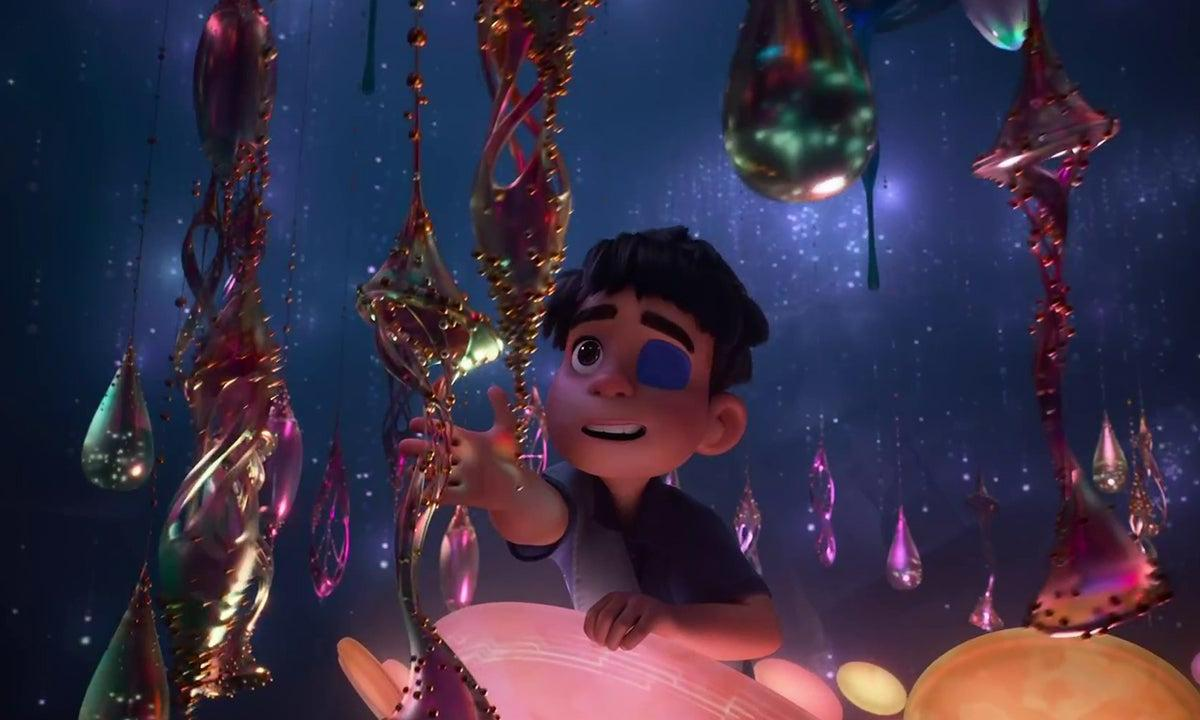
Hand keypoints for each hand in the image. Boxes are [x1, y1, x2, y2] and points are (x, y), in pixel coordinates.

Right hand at [396, 386, 525, 510]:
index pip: (444, 431)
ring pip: (438, 472)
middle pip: (436, 451)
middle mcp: (460, 458)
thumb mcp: (506, 430)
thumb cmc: (509, 457)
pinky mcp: (464, 495)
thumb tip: (493, 386)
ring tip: (411, 469)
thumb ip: (500, 408)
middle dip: (419, 448)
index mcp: (466, 441)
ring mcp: (460, 477)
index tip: (413, 423)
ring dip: (424, 471)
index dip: (429, 427)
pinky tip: (421, 494)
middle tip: (403, 446)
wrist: (518, 486)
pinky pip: (446, 495)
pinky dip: (434, 495)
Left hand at [583, 592, 671, 650]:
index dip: (591, 630)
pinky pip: (636, 632)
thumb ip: (607, 623)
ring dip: (613, 642)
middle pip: (605, 618)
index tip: (596, 642)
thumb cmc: (642, 623)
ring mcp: (642, 603)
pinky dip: (628, 643)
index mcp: (615, 596)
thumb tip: (591, 637)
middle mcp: (627, 596)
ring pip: (619, 625)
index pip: (594, 613)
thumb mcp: (622, 618)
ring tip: (616, 647)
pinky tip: (628, 646)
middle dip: (601, 637)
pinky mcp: (655, 614)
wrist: (674, 621)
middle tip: (607, 646)